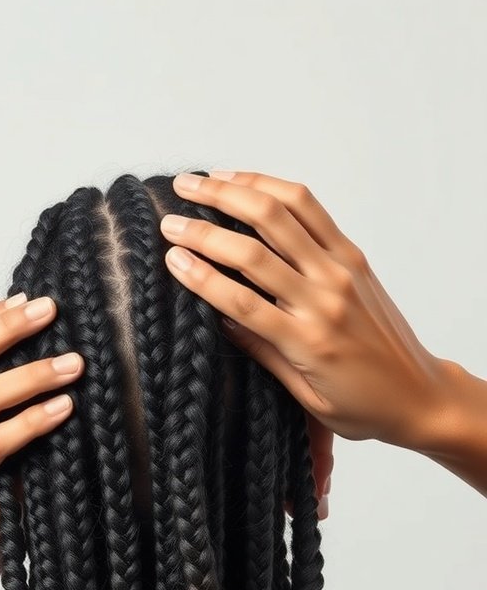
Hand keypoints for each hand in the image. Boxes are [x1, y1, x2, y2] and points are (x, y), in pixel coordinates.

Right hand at [161, 170, 448, 505]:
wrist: (420, 395)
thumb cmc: (364, 405)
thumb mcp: (306, 398)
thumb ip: (263, 353)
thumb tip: (218, 318)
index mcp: (309, 342)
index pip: (241, 302)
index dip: (201, 276)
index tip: (170, 258)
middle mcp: (325, 298)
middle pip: (254, 250)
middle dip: (205, 229)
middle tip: (169, 218)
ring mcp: (342, 271)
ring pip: (281, 215)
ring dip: (234, 193)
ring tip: (197, 183)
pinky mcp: (353, 255)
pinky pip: (310, 209)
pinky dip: (273, 188)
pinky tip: (244, 183)